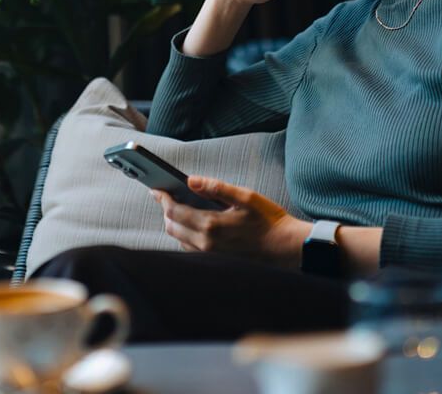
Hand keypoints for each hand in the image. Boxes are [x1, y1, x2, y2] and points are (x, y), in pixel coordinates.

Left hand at [150, 176, 311, 266]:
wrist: (285, 248)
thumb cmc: (268, 220)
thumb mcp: (246, 197)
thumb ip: (216, 187)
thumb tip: (191, 180)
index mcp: (211, 224)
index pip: (174, 211)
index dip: (162, 198)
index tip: (156, 188)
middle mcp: (206, 243)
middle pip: (171, 226)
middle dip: (166, 209)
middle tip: (166, 195)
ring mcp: (209, 255)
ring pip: (178, 238)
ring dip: (174, 223)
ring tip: (177, 207)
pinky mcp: (214, 261)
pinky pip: (189, 248)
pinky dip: (184, 235)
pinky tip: (191, 224)